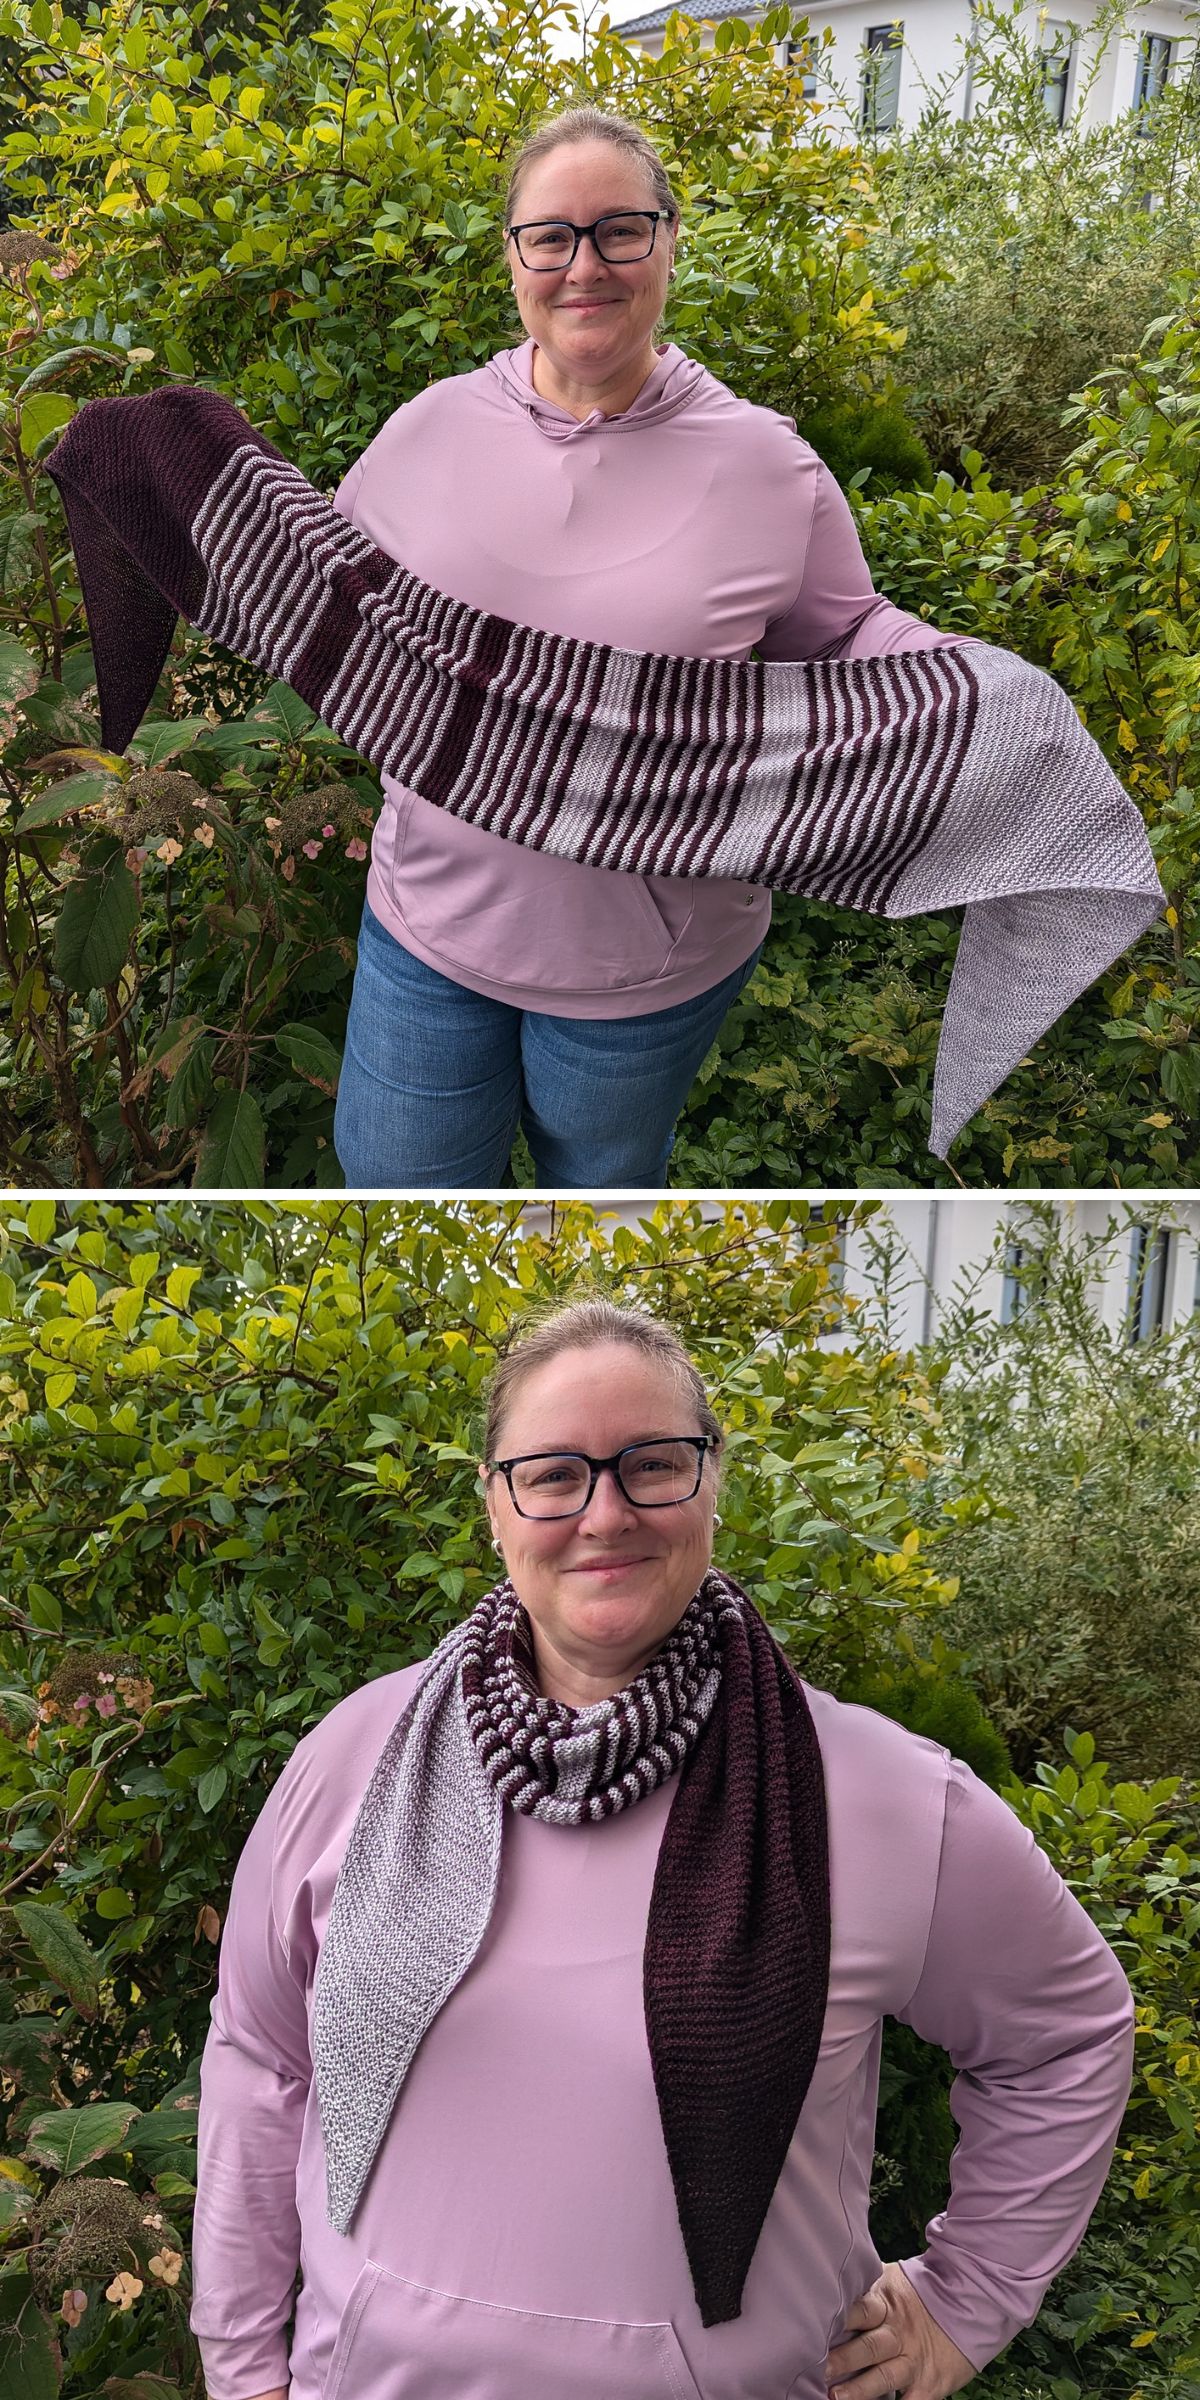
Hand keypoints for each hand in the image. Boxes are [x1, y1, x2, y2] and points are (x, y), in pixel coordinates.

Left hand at [823, 2262, 976, 2399]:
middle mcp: (898, 2333)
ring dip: (860, 2389)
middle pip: (868, 2347)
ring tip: (836, 2397)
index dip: (839, 2319)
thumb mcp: (893, 2279)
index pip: (860, 2310)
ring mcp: (914, 2360)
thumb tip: (829, 2282)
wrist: (972, 2302)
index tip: (814, 2326)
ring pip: (884, 2377)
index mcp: (887, 2303)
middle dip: (843, 2358)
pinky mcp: (930, 2383)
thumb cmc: (921, 2291)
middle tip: (818, 2367)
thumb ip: (865, 2287)